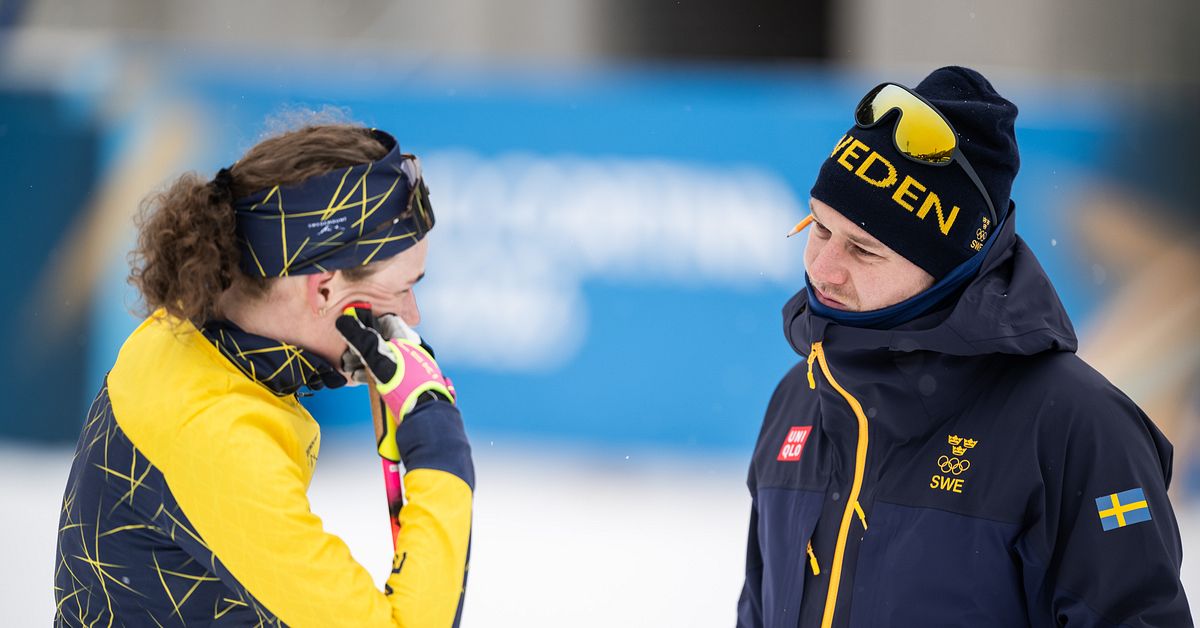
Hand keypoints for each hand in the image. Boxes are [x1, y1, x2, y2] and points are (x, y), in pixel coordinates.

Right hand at [337, 308, 454, 422]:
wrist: (422, 410)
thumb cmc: (405, 382)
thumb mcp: (378, 357)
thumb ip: (360, 338)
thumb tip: (344, 320)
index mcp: (405, 338)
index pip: (386, 320)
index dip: (368, 321)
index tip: (352, 326)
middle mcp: (407, 349)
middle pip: (380, 340)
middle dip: (360, 346)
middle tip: (346, 352)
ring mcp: (406, 365)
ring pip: (380, 357)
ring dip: (362, 360)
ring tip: (348, 365)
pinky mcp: (403, 381)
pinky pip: (384, 372)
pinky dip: (369, 372)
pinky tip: (357, 376)